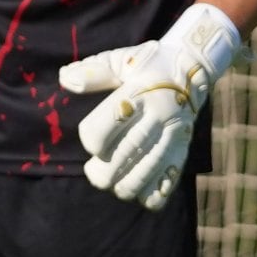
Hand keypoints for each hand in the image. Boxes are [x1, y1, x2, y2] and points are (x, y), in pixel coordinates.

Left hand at [55, 3, 243, 210]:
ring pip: (145, 174)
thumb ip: (92, 72)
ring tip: (114, 184)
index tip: (91, 140)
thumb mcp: (120, 61)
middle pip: (124, 155)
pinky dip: (151, 195)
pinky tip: (139, 190)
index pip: (106, 126)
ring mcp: (173, 136)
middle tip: (94, 173)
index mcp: (137, 93)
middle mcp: (158, 115)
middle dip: (102, 173)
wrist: (192, 69)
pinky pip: (168, 183)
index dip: (92, 139)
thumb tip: (64, 79)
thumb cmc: (146, 66)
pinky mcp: (183, 151)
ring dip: (124, 186)